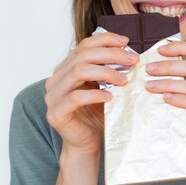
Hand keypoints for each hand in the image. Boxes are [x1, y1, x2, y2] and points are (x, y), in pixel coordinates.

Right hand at [44, 32, 138, 155]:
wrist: (87, 144)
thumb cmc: (97, 115)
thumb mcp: (104, 87)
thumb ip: (109, 70)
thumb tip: (130, 53)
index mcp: (66, 69)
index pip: (83, 45)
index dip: (105, 40)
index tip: (126, 41)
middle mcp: (56, 79)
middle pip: (83, 56)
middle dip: (110, 55)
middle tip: (132, 60)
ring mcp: (53, 96)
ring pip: (78, 71)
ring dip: (105, 72)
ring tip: (124, 80)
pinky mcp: (56, 113)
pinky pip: (75, 98)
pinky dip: (95, 94)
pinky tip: (110, 96)